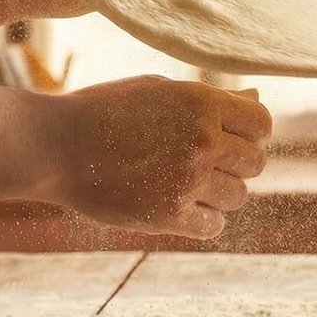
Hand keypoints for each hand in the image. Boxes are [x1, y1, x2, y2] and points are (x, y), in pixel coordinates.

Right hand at [39, 77, 270, 238]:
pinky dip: (201, 220)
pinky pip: (213, 226)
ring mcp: (187, 179)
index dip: (250, 132)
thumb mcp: (158, 90)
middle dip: (235, 164)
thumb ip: (209, 99)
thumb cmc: (105, 111)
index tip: (228, 138)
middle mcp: (202, 141)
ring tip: (182, 183)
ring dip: (217, 194)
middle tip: (200, 163)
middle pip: (254, 163)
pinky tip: (178, 206)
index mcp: (201, 103)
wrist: (54, 145)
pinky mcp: (168, 214)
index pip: (261, 123)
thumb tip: (256, 98)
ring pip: (236, 196)